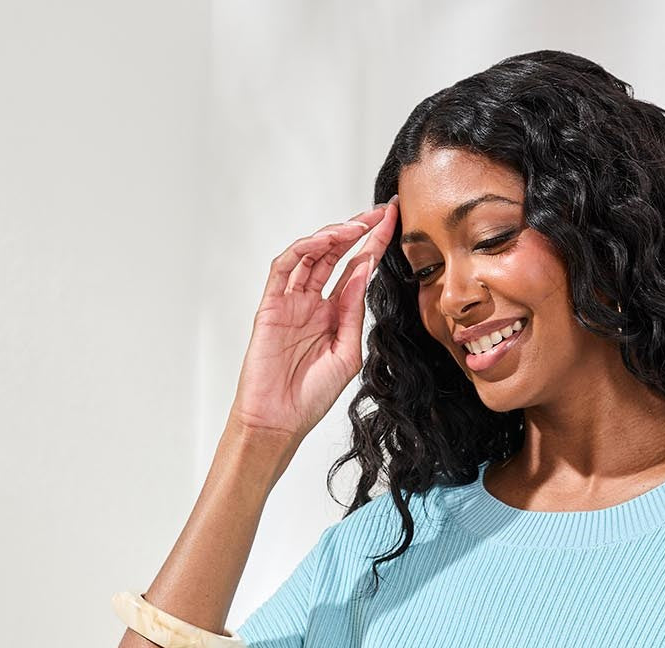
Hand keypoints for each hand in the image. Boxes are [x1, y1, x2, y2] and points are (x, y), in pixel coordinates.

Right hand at [228, 197, 400, 445]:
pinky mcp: (271, 304)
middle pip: (336, 255)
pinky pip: (284, 268)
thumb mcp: (347, 354)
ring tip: (358, 225)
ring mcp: (291, 301)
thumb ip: (354, 313)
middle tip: (381, 211)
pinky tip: (325, 242)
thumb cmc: (311, 395)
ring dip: (334, 236)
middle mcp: (313, 303)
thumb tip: (363, 273)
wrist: (280, 419)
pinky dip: (303, 250)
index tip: (394, 223)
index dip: (374, 246)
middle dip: (359, 230)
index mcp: (334, 315)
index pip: (357, 271)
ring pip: (311, 255)